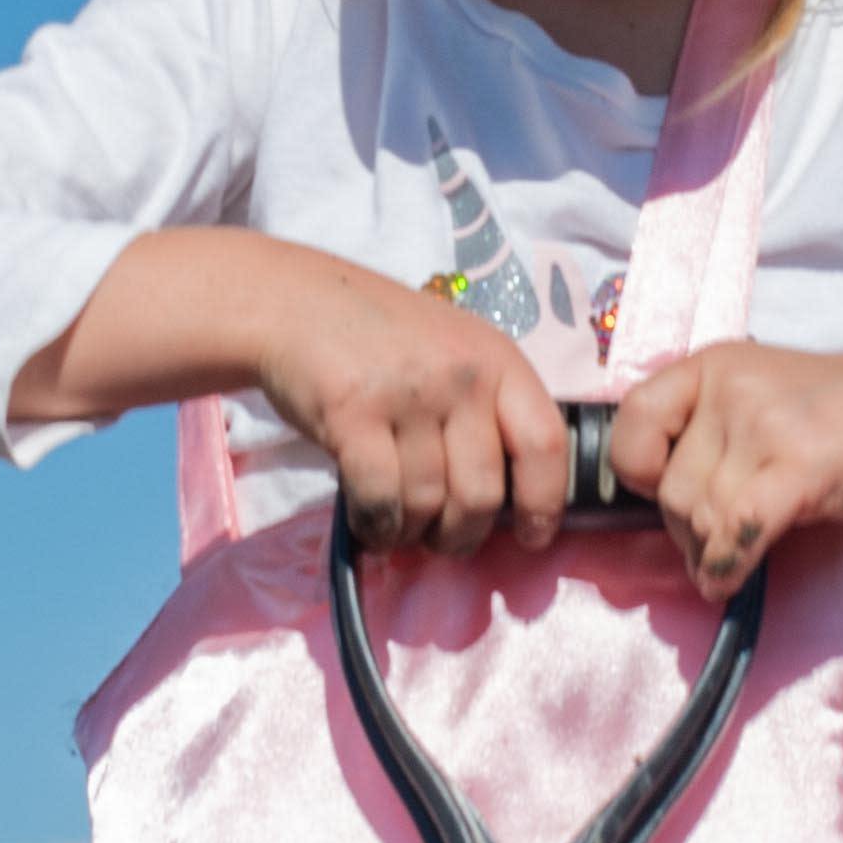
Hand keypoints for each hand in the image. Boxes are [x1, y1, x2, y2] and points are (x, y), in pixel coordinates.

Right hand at [268, 269, 573, 550]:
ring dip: (410, 533)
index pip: (545, 444)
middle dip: (463, 534)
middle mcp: (461, 375)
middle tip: (443, 539)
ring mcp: (408, 394)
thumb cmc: (383, 339)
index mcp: (498, 359)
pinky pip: (379, 501)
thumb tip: (510, 502)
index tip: (533, 536)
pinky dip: (376, 527)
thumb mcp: (455, 353)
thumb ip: (486, 411)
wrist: (297, 303)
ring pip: (427, 504)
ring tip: (397, 526)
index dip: (545, 502)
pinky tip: (369, 523)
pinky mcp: (353, 414)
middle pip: (483, 493)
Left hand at [602, 342, 842, 592]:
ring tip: (736, 556)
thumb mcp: (760, 400)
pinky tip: (730, 581)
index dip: (638, 472)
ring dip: (712, 553)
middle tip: (722, 540)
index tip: (666, 493)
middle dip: (688, 530)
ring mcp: (766, 422)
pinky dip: (727, 567)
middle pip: (672, 488)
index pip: (631, 422)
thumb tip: (658, 506)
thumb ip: (707, 434)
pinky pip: (738, 531)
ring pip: (702, 517)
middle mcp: (731, 387)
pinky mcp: (802, 464)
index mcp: (713, 366)